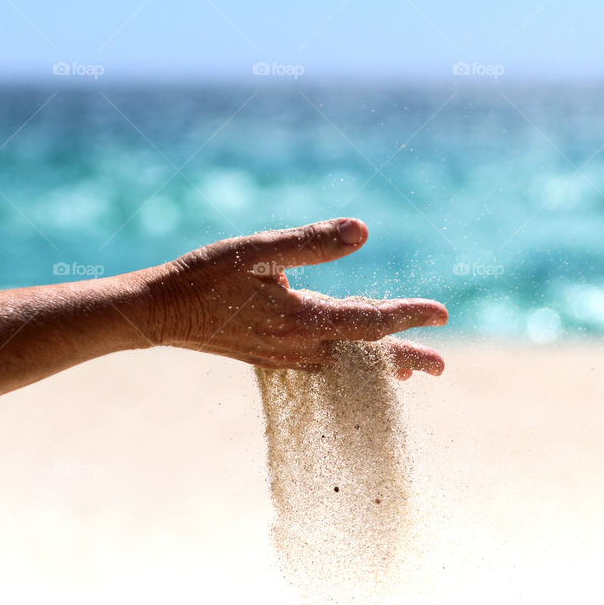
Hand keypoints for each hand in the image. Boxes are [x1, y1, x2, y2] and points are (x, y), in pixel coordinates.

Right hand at [145, 218, 446, 378]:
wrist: (160, 312)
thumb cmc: (206, 276)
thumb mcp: (258, 250)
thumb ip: (311, 242)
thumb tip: (363, 231)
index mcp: (303, 320)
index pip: (369, 321)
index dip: (408, 317)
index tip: (442, 314)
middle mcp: (300, 346)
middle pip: (365, 355)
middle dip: (406, 359)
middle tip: (442, 368)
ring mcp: (284, 357)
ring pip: (345, 363)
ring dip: (379, 366)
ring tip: (409, 372)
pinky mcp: (270, 358)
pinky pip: (323, 364)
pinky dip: (347, 364)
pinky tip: (348, 360)